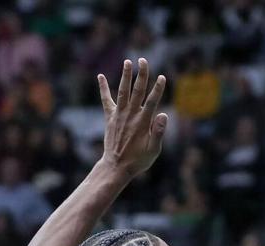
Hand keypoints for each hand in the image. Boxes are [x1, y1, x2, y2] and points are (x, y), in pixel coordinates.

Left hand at [97, 59, 167, 176]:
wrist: (116, 166)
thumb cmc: (139, 160)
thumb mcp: (154, 150)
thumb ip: (158, 132)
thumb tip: (163, 114)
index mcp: (143, 123)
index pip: (152, 101)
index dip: (158, 89)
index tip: (162, 77)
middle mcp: (130, 116)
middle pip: (137, 91)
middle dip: (141, 75)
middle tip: (143, 60)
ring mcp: (119, 115)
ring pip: (123, 92)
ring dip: (125, 76)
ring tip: (127, 62)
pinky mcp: (110, 118)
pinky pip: (106, 100)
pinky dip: (104, 88)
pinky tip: (101, 76)